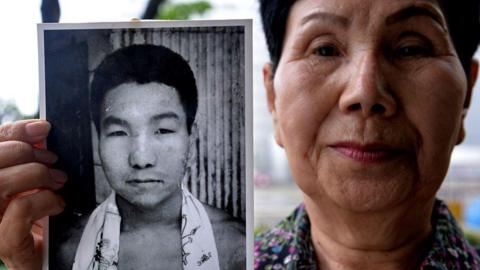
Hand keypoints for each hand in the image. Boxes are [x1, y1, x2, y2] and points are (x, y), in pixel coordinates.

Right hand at [0, 120, 66, 269]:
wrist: (45, 260)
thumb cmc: (37, 221)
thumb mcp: (30, 185)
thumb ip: (26, 160)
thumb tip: (39, 133)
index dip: (13, 132)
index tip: (43, 128)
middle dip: (27, 153)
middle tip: (52, 161)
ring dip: (36, 175)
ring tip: (58, 182)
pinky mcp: (4, 244)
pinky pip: (20, 210)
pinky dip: (44, 200)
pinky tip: (57, 204)